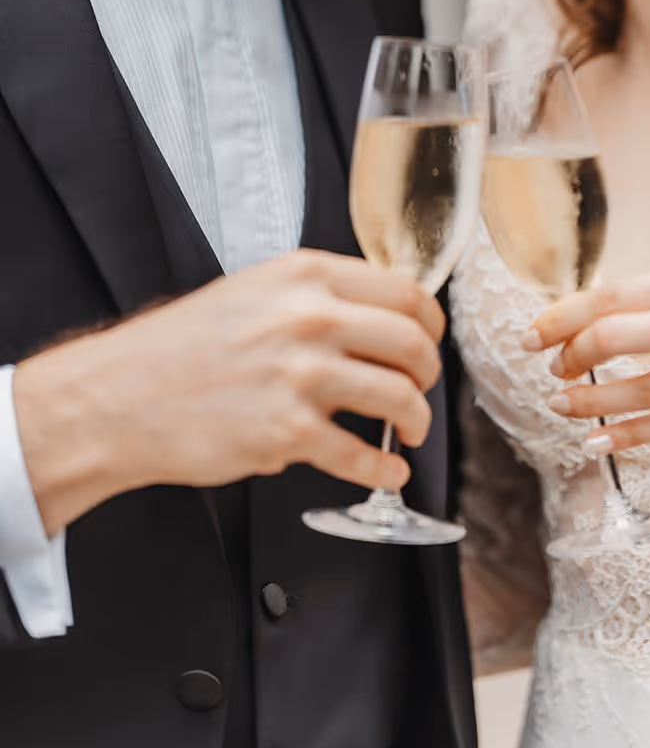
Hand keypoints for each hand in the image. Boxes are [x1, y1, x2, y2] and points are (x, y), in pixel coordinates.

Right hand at [15, 249, 444, 533]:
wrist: (120, 396)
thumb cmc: (182, 346)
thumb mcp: (254, 291)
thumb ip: (315, 296)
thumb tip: (376, 315)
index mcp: (306, 276)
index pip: (404, 292)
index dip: (430, 323)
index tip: (430, 341)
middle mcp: (311, 318)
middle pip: (411, 343)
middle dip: (428, 373)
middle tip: (423, 388)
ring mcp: (301, 376)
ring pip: (398, 398)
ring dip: (416, 421)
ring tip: (408, 433)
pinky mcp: (287, 433)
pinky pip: (360, 457)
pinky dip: (382, 470)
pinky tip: (386, 472)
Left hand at [526, 259, 649, 453]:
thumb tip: (583, 314)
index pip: (613, 295)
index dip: (563, 317)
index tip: (531, 334)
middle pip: (617, 337)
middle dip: (570, 355)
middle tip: (551, 367)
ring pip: (640, 390)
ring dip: (589, 401)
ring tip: (559, 403)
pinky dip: (627, 436)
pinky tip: (596, 440)